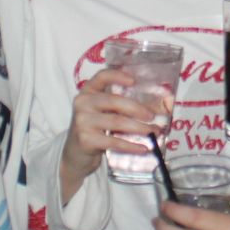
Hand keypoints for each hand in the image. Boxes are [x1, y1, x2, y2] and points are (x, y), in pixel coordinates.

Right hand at [60, 69, 160, 189]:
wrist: (75, 154)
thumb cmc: (94, 129)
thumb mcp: (101, 112)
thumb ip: (118, 105)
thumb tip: (154, 105)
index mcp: (88, 91)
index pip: (101, 76)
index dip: (118, 76)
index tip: (134, 81)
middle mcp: (83, 103)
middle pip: (114, 101)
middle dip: (137, 108)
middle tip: (153, 116)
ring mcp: (83, 121)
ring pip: (117, 121)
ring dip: (139, 127)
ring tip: (154, 132)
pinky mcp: (86, 139)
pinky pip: (114, 141)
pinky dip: (131, 145)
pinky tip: (143, 147)